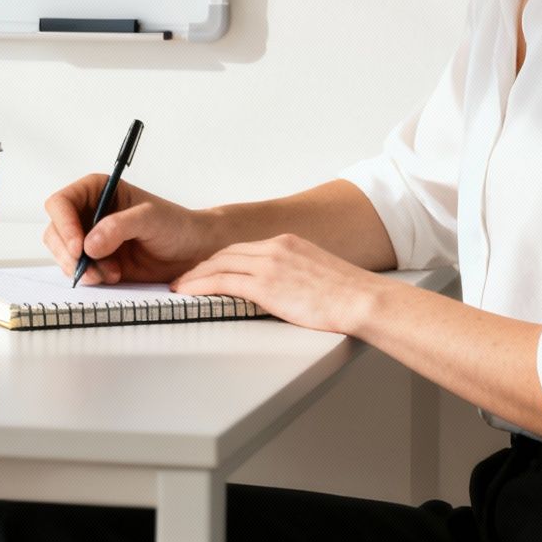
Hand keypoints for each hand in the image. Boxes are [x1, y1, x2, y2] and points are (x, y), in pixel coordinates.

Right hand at [41, 175, 219, 285]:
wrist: (192, 252)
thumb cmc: (175, 226)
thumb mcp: (150, 219)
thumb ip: (119, 227)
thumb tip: (89, 244)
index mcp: (96, 190)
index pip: (61, 203)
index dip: (63, 225)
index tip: (79, 248)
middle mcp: (87, 213)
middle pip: (55, 231)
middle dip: (69, 252)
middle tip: (90, 268)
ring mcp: (89, 238)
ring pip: (62, 254)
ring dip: (81, 268)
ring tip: (111, 273)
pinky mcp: (95, 261)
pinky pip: (77, 271)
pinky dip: (90, 277)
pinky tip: (112, 276)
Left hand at [169, 233, 389, 335]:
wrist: (362, 299)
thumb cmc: (349, 295)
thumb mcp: (318, 273)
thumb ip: (296, 274)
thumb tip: (287, 289)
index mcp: (288, 243)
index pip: (243, 249)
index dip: (220, 260)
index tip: (207, 268)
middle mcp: (275, 247)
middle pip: (226, 253)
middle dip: (202, 266)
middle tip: (186, 278)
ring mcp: (269, 264)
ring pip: (219, 265)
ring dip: (195, 277)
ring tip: (179, 287)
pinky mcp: (266, 285)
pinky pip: (222, 282)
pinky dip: (200, 286)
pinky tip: (188, 293)